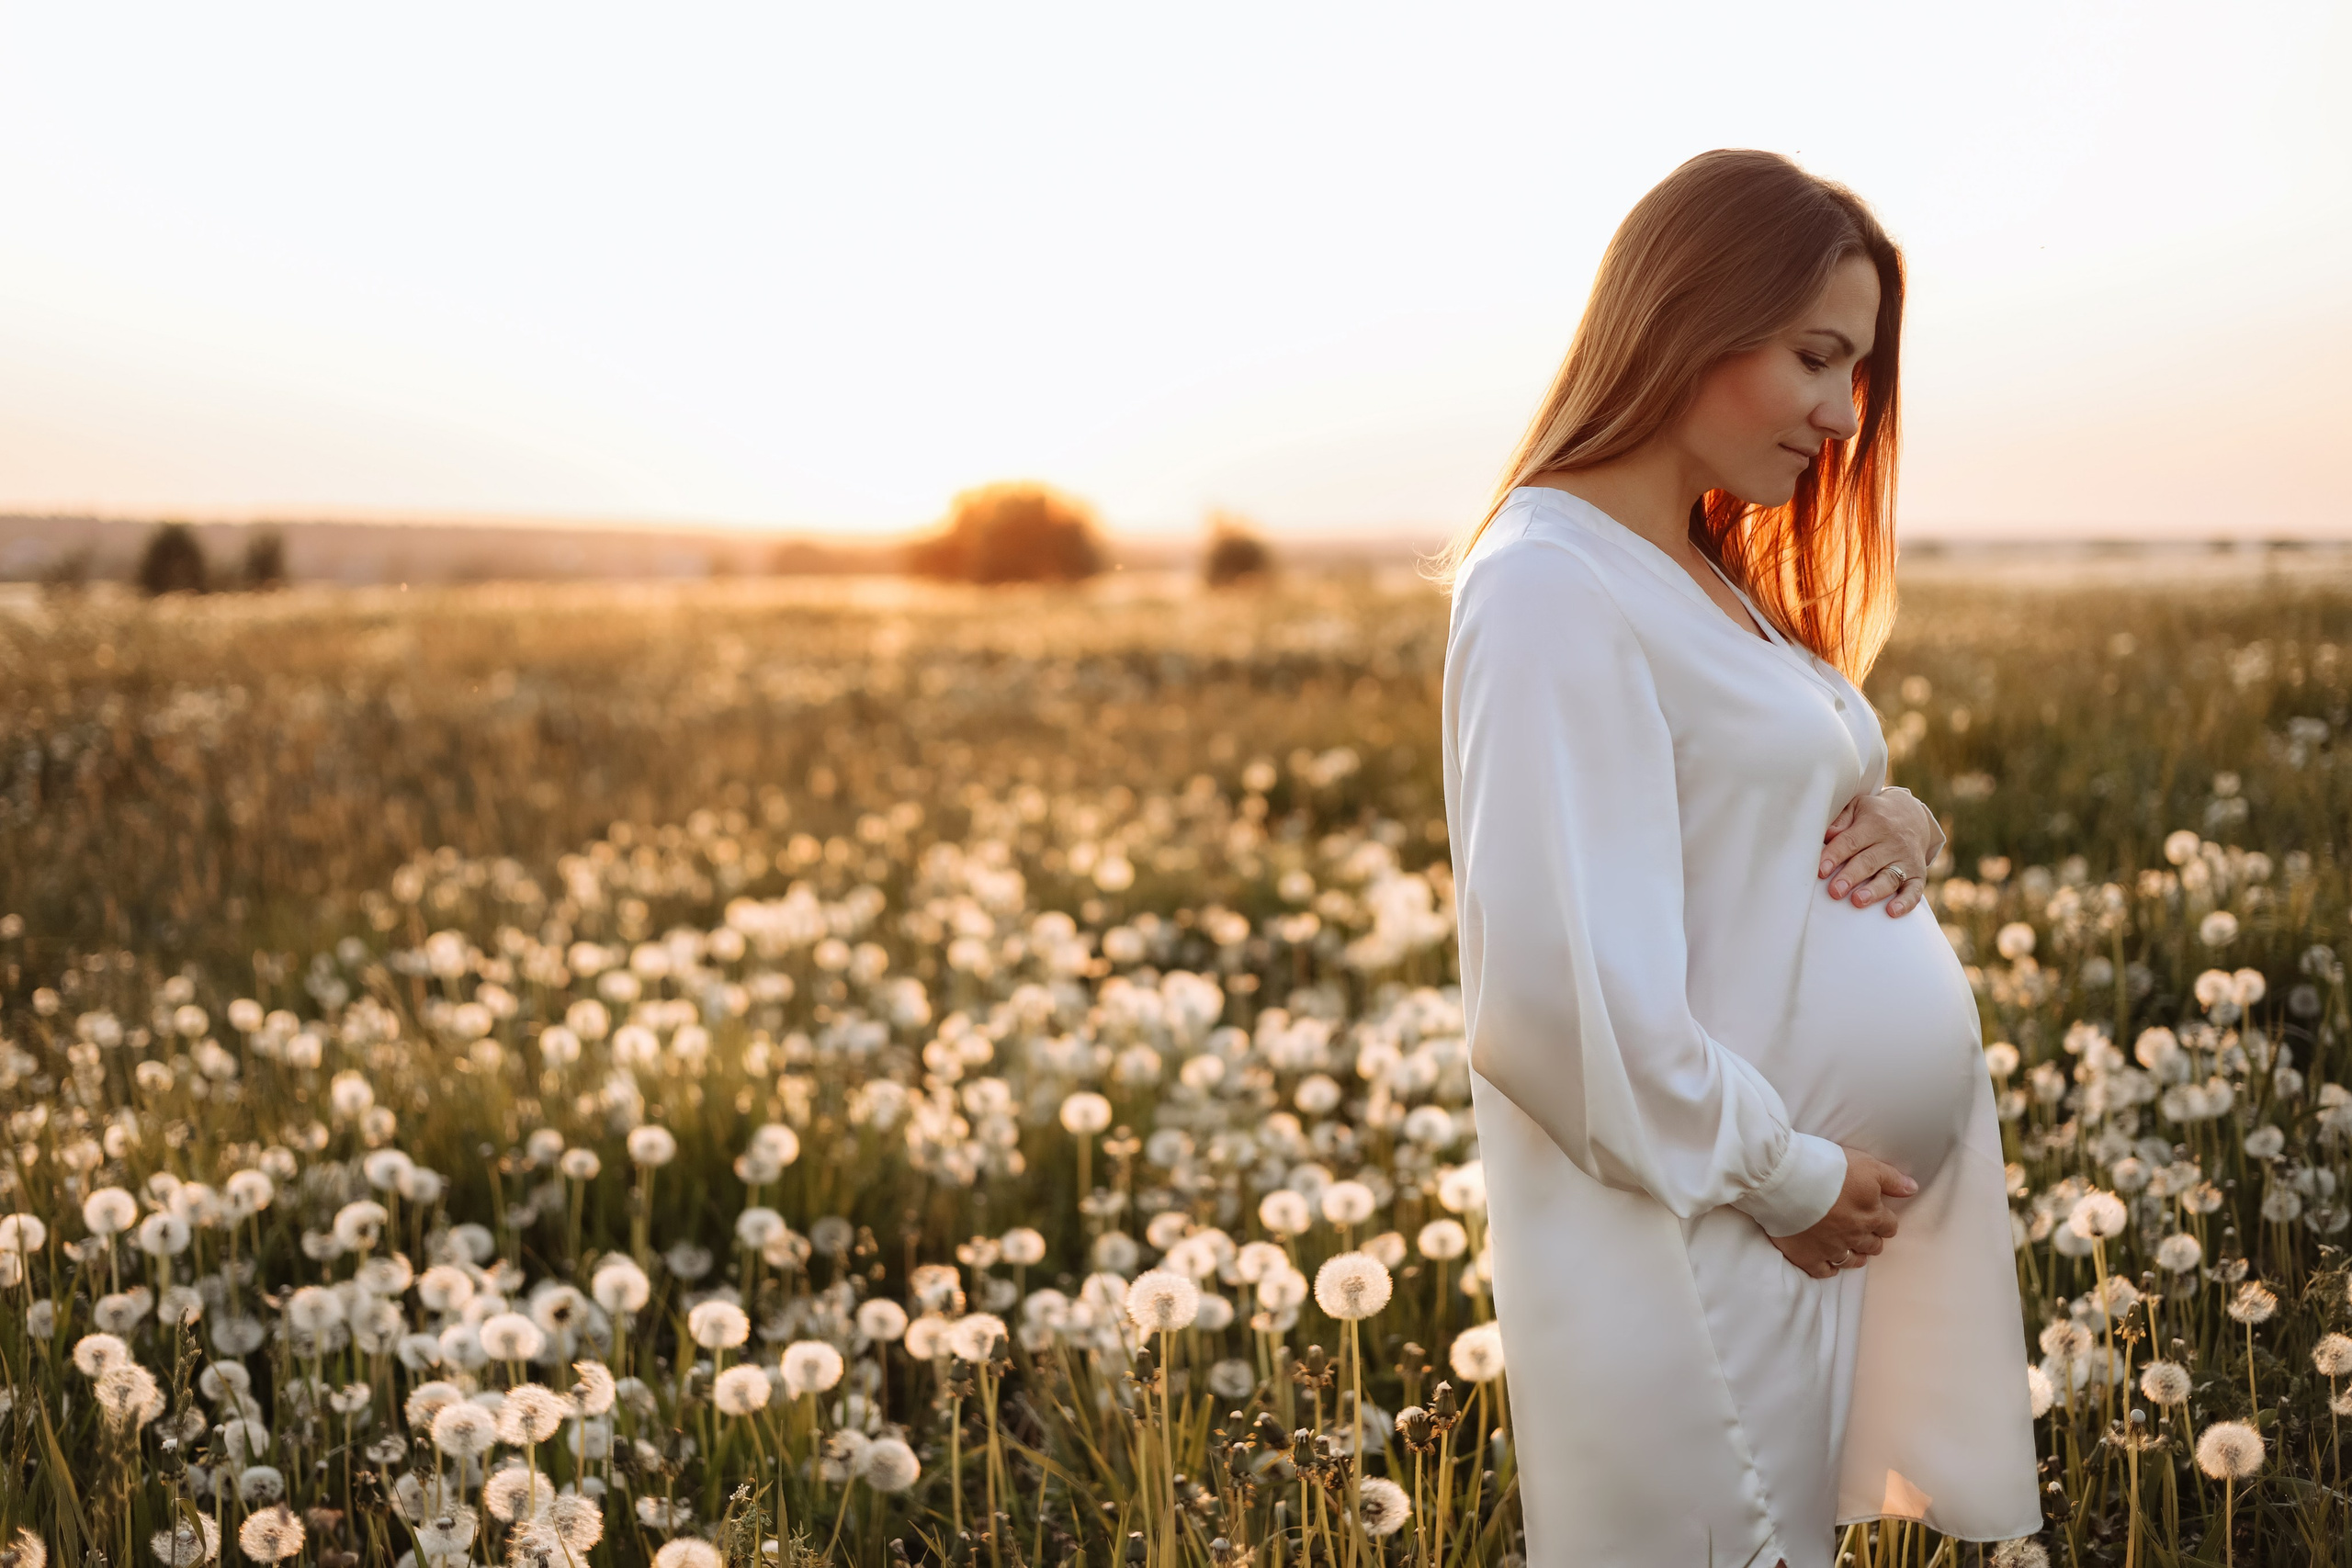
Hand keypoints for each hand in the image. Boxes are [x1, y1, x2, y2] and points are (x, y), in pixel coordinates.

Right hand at [1766, 1146, 1916, 1278]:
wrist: (1786, 1180)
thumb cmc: (1827, 1167)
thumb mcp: (1866, 1164)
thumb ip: (1891, 1179)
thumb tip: (1912, 1189)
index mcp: (1871, 1214)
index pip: (1889, 1225)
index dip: (1885, 1221)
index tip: (1878, 1217)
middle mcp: (1855, 1235)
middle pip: (1872, 1245)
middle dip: (1872, 1239)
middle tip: (1865, 1233)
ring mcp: (1831, 1248)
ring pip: (1852, 1260)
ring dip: (1856, 1256)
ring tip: (1853, 1252)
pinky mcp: (1808, 1256)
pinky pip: (1824, 1271)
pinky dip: (1829, 1268)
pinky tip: (1829, 1264)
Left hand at [1820, 791, 1936, 914]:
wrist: (1912, 817)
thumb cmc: (1874, 816)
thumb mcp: (1857, 808)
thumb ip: (1841, 820)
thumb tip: (1827, 834)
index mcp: (1874, 824)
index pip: (1851, 841)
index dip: (1834, 856)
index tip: (1820, 871)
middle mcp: (1892, 843)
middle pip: (1868, 862)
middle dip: (1851, 877)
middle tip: (1835, 891)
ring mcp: (1906, 860)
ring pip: (1889, 877)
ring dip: (1874, 891)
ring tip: (1858, 901)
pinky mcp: (1918, 875)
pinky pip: (1915, 890)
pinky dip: (1905, 902)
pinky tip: (1892, 912)